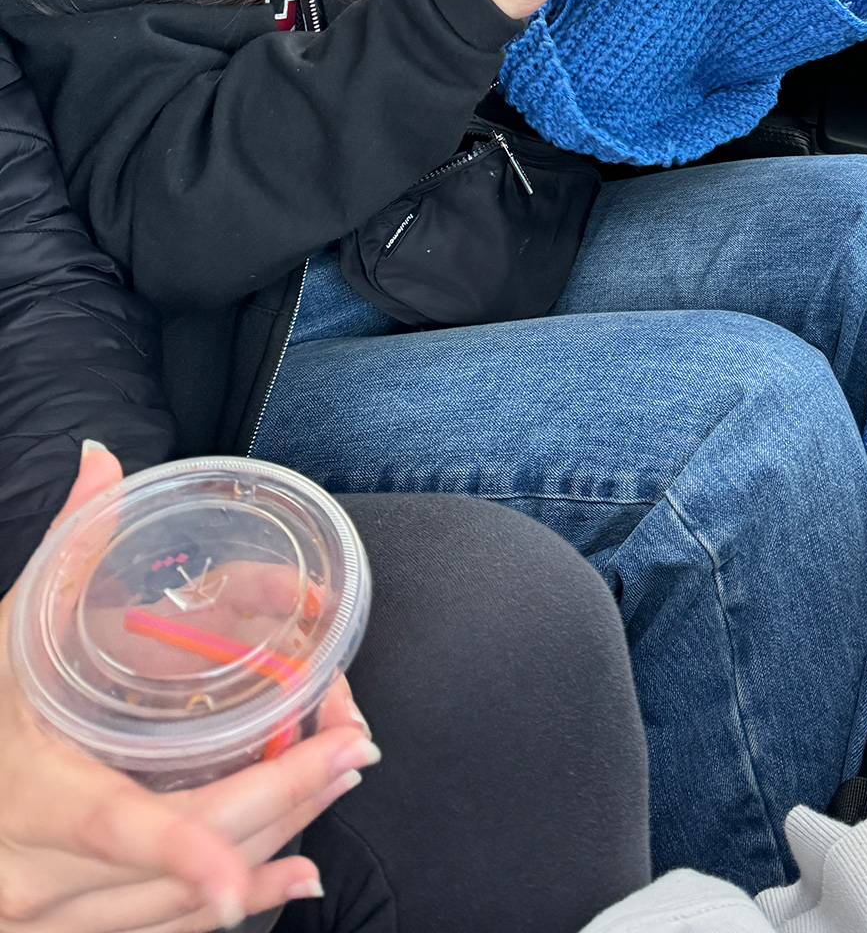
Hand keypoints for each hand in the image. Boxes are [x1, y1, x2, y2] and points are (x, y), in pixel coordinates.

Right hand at [0, 445, 377, 931]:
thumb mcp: (6, 635)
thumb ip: (64, 552)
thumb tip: (98, 459)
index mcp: (27, 795)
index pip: (112, 828)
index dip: (182, 852)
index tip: (240, 875)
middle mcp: (34, 874)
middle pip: (175, 860)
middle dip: (278, 803)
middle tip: (353, 747)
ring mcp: (52, 918)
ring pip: (178, 903)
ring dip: (272, 843)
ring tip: (341, 776)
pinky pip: (160, 932)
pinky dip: (238, 902)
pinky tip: (294, 872)